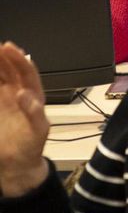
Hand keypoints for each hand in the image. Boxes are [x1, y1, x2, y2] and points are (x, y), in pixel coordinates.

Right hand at [0, 43, 50, 196]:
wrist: (16, 165)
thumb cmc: (32, 146)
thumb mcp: (39, 130)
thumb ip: (34, 112)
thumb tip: (24, 94)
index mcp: (32, 96)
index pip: (26, 71)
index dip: (18, 58)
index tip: (8, 47)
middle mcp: (17, 94)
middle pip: (8, 71)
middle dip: (1, 58)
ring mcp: (3, 101)